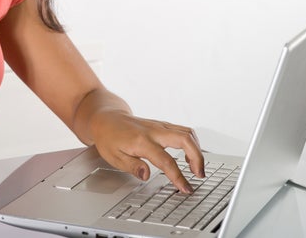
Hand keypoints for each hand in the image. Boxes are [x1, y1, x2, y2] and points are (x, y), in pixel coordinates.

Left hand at [90, 109, 204, 193]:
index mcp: (142, 141)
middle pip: (185, 139)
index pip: (165, 160)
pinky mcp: (162, 125)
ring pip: (187, 132)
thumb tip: (146, 175)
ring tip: (196, 168)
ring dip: (197, 150)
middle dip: (197, 158)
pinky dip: (191, 143)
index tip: (185, 188)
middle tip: (199, 175)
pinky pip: (183, 130)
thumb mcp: (113, 156)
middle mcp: (154, 131)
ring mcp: (159, 125)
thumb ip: (132, 166)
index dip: (178, 176)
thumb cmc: (109, 137)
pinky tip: (188, 155)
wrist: (106, 118)